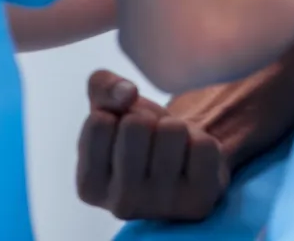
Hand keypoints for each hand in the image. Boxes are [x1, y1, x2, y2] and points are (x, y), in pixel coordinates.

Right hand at [76, 70, 229, 220]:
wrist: (183, 162)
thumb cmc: (140, 135)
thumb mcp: (111, 107)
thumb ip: (102, 86)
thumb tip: (127, 93)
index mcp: (88, 187)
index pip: (99, 122)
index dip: (117, 114)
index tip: (124, 132)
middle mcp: (121, 205)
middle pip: (136, 125)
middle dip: (147, 119)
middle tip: (152, 138)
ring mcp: (161, 207)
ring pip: (172, 130)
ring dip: (175, 128)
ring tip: (172, 147)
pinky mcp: (199, 202)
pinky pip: (204, 145)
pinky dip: (200, 140)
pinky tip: (192, 159)